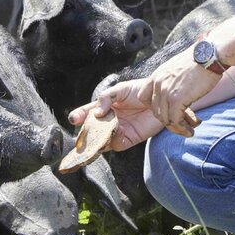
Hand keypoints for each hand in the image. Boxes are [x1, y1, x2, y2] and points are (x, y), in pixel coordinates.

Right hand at [69, 78, 199, 147]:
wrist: (161, 99)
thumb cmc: (141, 91)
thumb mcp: (121, 89)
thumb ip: (106, 98)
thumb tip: (96, 113)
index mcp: (104, 107)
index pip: (87, 112)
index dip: (78, 116)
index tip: (73, 118)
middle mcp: (108, 120)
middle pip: (91, 130)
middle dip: (84, 134)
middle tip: (79, 137)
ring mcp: (117, 131)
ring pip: (101, 140)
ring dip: (96, 142)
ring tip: (93, 140)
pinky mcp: (128, 139)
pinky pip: (116, 144)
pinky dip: (112, 143)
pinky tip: (113, 137)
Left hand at [142, 46, 220, 132]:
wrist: (209, 55)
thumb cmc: (199, 60)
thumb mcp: (177, 68)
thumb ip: (171, 80)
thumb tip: (176, 90)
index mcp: (156, 75)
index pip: (143, 97)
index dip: (154, 107)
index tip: (167, 111)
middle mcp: (157, 83)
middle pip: (155, 110)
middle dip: (168, 120)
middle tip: (181, 125)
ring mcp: (165, 91)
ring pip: (164, 118)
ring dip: (176, 128)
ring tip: (187, 131)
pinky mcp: (176, 99)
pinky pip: (175, 120)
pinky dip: (182, 128)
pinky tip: (190, 130)